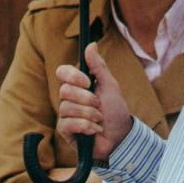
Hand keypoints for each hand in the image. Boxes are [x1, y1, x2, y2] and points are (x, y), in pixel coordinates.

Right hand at [54, 43, 132, 160]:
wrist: (121, 138)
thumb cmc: (116, 111)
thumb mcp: (110, 86)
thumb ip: (98, 67)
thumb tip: (90, 44)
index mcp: (78, 86)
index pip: (62, 72)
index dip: (72, 76)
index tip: (88, 81)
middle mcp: (69, 99)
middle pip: (64, 90)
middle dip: (86, 99)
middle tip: (99, 105)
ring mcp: (65, 115)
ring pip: (66, 107)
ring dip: (89, 114)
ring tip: (100, 119)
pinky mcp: (65, 131)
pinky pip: (68, 123)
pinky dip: (86, 126)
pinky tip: (95, 130)